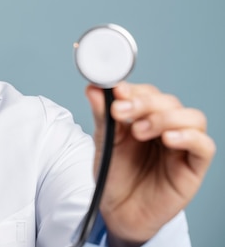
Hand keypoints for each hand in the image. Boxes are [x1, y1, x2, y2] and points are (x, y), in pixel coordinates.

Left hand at [86, 82, 215, 243]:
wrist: (117, 210)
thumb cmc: (114, 174)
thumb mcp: (104, 141)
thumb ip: (102, 115)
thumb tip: (93, 88)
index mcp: (144, 117)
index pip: (148, 92)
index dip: (134, 89)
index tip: (116, 91)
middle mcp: (166, 127)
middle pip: (169, 102)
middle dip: (144, 102)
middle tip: (121, 111)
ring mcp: (181, 146)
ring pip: (192, 117)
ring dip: (165, 118)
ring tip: (139, 130)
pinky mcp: (193, 167)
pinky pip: (204, 146)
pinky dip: (189, 137)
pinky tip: (168, 139)